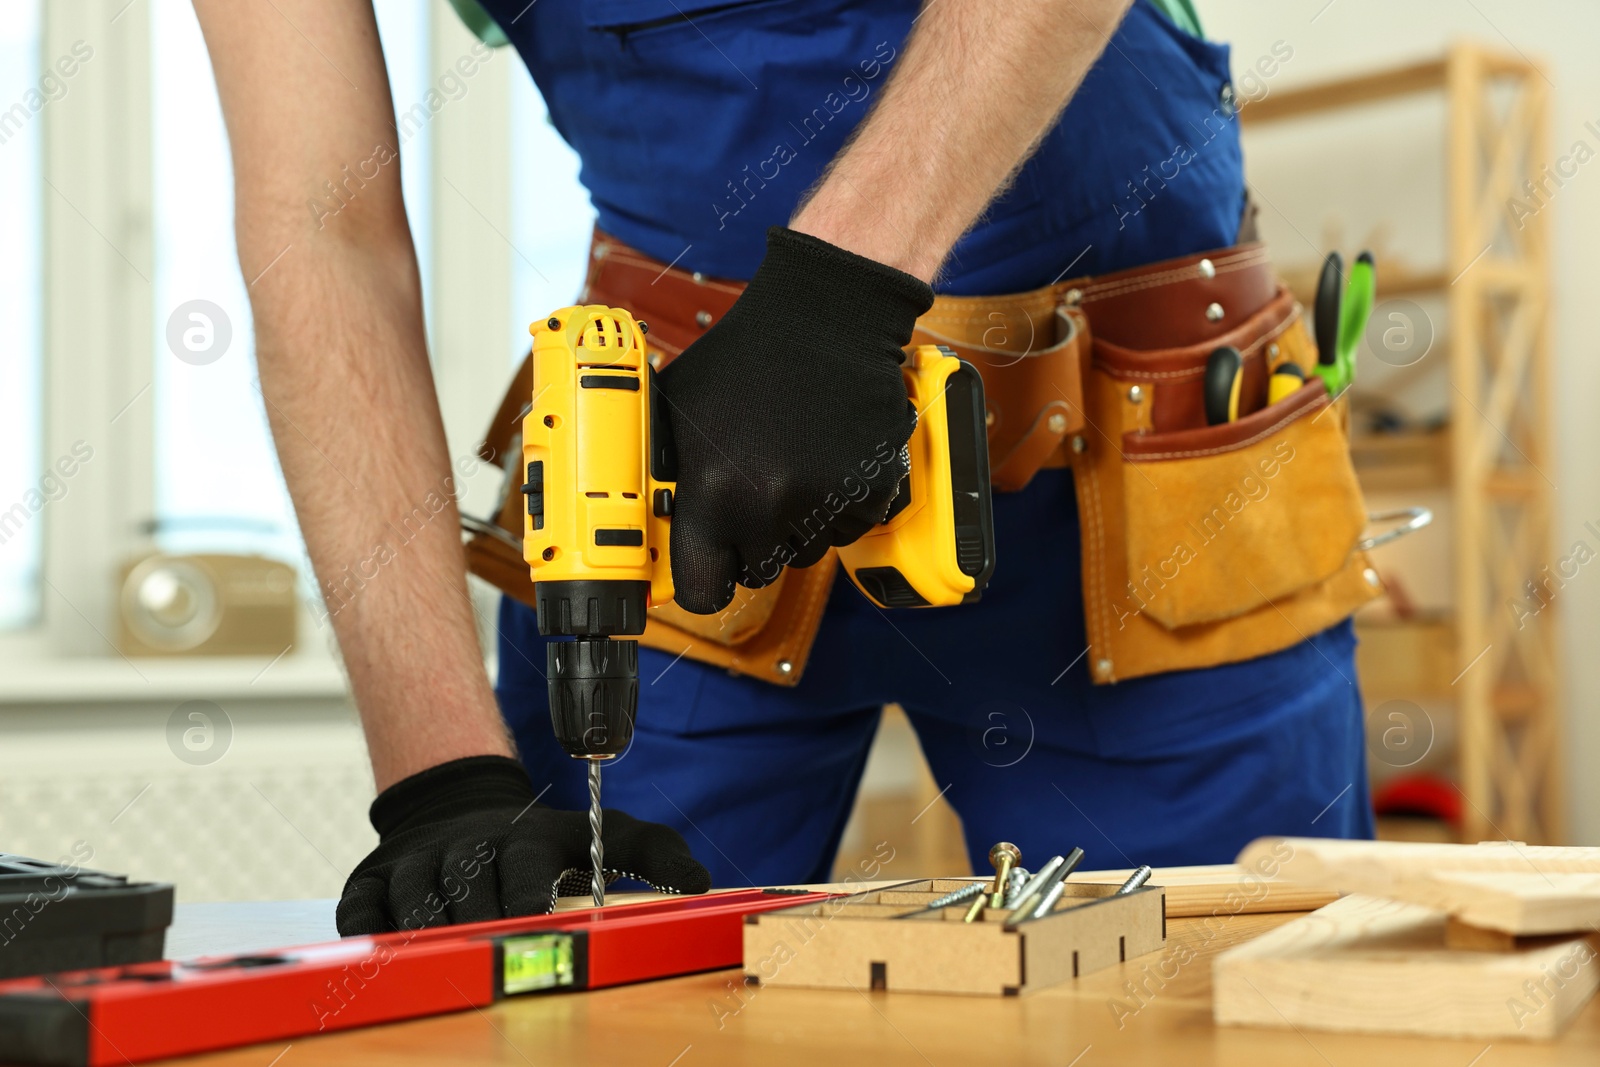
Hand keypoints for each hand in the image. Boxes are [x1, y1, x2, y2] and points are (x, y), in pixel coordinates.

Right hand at [337, 756, 710, 934]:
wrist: (460, 809)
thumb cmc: (543, 841)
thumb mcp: (603, 835)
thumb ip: (654, 852)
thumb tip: (700, 883)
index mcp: (522, 837)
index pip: (522, 867)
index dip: (526, 901)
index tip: (535, 931)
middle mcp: (465, 844)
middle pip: (466, 891)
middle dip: (480, 930)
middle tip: (493, 969)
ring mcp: (414, 862)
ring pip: (413, 903)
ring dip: (429, 937)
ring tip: (449, 970)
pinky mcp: (371, 880)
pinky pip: (361, 912)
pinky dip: (370, 936)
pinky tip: (390, 961)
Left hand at [658, 227, 934, 613]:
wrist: (825, 320)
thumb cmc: (743, 361)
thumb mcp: (674, 413)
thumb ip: (659, 476)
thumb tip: (641, 527)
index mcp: (713, 491)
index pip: (702, 590)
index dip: (704, 579)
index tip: (709, 566)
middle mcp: (770, 505)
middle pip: (758, 573)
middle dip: (752, 544)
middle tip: (752, 496)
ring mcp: (826, 500)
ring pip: (805, 552)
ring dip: (796, 525)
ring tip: (789, 465)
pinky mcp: (873, 491)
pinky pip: (848, 529)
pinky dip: (837, 506)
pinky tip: (823, 460)